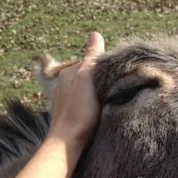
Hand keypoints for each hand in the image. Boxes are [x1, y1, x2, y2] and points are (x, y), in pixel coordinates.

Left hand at [47, 32, 104, 151]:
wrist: (67, 144)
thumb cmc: (80, 111)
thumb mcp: (88, 78)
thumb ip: (91, 57)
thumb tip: (95, 33)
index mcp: (68, 72)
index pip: (90, 61)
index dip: (104, 67)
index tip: (115, 76)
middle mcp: (62, 83)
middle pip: (86, 75)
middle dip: (99, 80)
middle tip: (112, 89)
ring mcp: (62, 99)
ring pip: (84, 89)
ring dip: (94, 92)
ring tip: (105, 101)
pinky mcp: (65, 114)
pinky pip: (80, 102)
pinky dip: (88, 104)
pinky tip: (95, 112)